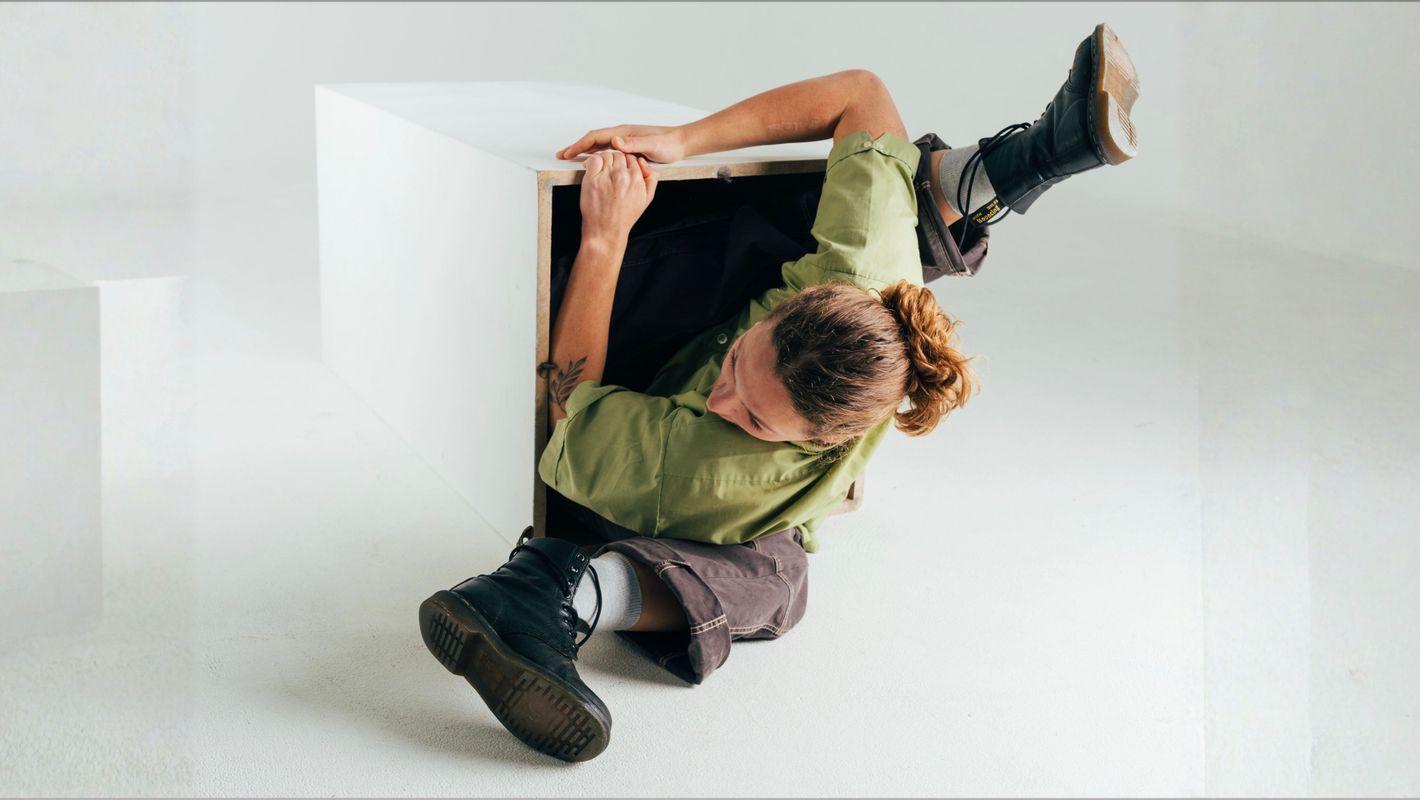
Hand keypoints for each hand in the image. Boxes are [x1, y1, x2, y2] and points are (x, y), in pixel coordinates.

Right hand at [556, 124, 686, 163]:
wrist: (680, 143)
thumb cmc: (668, 144)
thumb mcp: (651, 145)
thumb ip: (634, 144)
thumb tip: (615, 142)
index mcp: (623, 134)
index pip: (595, 138)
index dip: (579, 145)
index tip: (566, 153)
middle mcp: (622, 136)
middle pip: (593, 140)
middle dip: (576, 147)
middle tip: (561, 155)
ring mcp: (625, 141)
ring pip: (599, 145)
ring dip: (584, 151)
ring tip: (571, 158)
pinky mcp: (629, 148)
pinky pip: (607, 151)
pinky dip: (596, 155)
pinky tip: (593, 161)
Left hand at [579, 150, 658, 243]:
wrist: (606, 231)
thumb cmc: (623, 217)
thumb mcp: (646, 200)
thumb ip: (651, 180)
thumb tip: (648, 165)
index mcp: (637, 180)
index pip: (632, 158)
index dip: (626, 162)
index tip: (621, 168)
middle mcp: (622, 177)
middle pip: (620, 155)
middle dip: (616, 161)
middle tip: (611, 169)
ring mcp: (606, 177)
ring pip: (607, 155)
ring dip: (604, 160)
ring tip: (602, 170)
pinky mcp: (592, 180)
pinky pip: (594, 159)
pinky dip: (592, 161)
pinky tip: (591, 168)